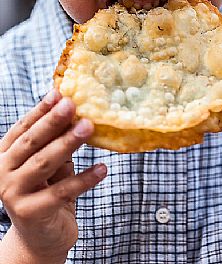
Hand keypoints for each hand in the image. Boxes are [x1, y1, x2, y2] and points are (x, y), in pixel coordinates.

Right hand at [0, 90, 106, 260]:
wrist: (39, 238)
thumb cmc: (46, 191)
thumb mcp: (49, 163)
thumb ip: (55, 141)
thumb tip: (77, 112)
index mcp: (5, 154)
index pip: (23, 127)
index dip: (41, 110)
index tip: (59, 93)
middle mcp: (3, 172)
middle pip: (32, 142)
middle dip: (53, 121)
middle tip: (73, 104)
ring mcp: (13, 193)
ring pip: (44, 163)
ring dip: (68, 143)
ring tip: (88, 127)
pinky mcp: (30, 212)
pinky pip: (62, 191)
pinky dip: (84, 179)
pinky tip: (103, 168)